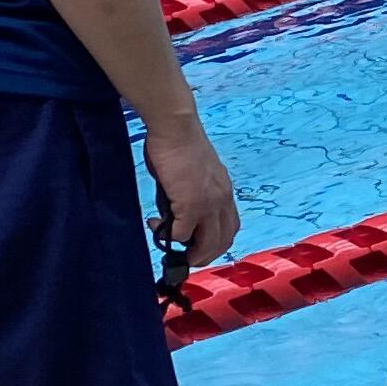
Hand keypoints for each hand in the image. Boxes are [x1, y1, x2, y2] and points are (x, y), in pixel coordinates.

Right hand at [143, 116, 238, 265]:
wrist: (176, 128)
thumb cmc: (179, 144)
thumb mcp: (195, 173)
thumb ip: (193, 191)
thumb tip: (178, 209)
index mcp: (225, 192)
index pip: (230, 227)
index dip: (216, 242)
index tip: (198, 245)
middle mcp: (223, 200)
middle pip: (223, 242)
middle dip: (204, 255)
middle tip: (184, 257)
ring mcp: (208, 204)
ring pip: (208, 244)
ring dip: (191, 253)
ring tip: (172, 249)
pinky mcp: (190, 204)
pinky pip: (183, 233)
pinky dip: (170, 237)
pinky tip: (156, 226)